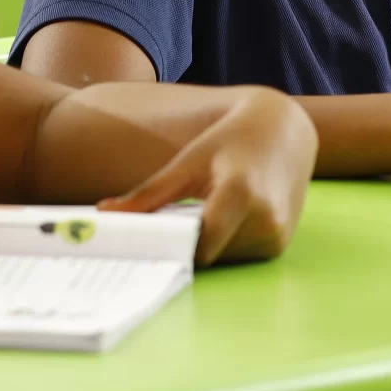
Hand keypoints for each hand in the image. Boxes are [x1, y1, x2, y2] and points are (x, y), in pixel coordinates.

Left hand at [102, 88, 314, 263]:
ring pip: (222, 259)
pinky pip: (238, 255)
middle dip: (185, 246)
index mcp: (240, 194)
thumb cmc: (231, 141)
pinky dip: (223, 243)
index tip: (148, 242)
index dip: (172, 247)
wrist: (285, 132)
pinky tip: (222, 216)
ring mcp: (276, 235)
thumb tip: (104, 214)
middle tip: (169, 224)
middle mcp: (265, 220)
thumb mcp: (188, 162)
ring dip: (205, 246)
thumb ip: (149, 194)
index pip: (198, 246)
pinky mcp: (279, 243)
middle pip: (208, 255)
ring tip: (201, 213)